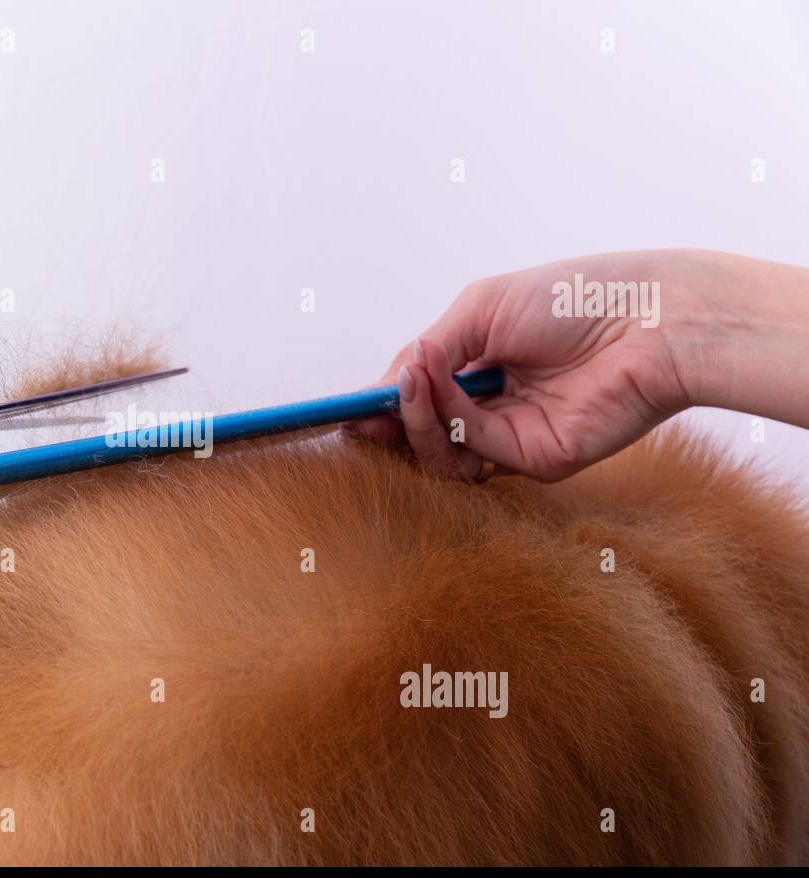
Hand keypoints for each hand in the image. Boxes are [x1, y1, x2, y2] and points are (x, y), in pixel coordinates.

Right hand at [346, 250, 808, 480]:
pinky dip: (446, 419)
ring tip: (411, 385)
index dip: (384, 406)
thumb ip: (431, 348)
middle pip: (424, 433)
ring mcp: (516, 438)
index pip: (423, 398)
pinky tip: (444, 389)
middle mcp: (497, 408)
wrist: (649, 319)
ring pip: (439, 450)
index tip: (347, 409)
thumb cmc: (575, 298)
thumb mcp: (482, 308)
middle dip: (387, 423)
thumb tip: (391, 380)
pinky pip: (471, 450)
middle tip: (361, 413)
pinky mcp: (537, 460)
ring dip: (414, 419)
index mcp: (485, 369)